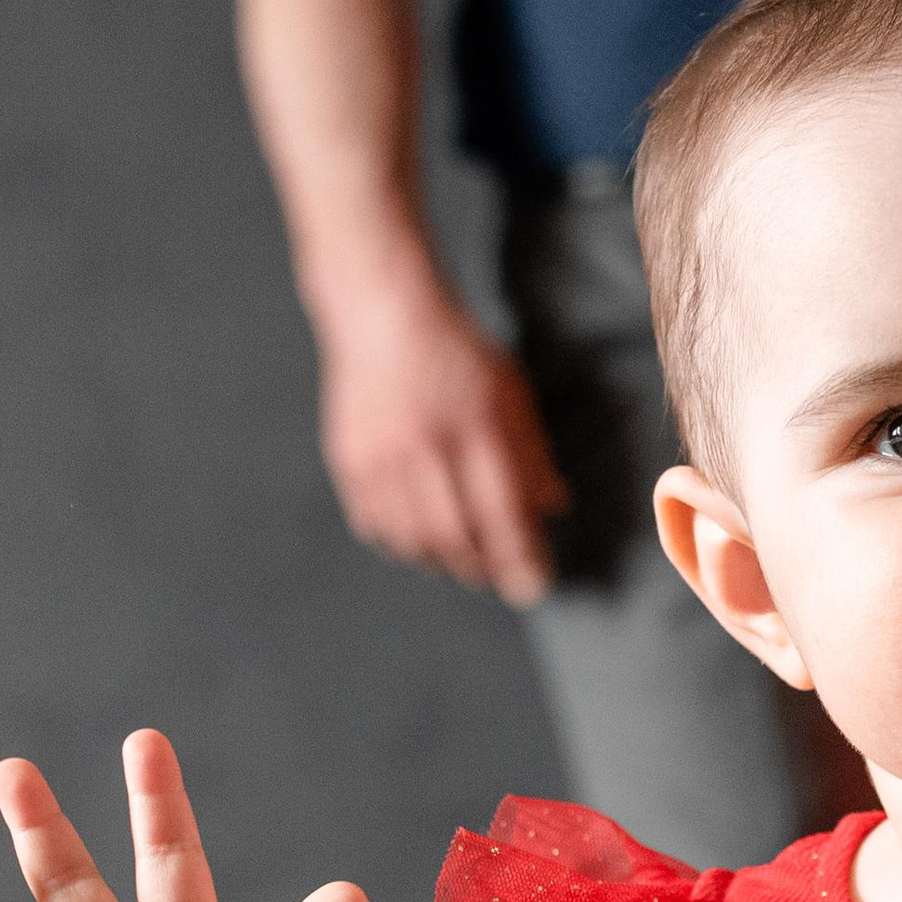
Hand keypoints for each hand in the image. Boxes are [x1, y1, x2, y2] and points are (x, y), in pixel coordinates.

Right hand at [316, 278, 565, 607]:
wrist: (383, 317)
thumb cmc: (457, 355)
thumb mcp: (511, 393)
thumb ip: (532, 452)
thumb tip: (552, 508)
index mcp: (474, 427)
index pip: (502, 512)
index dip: (520, 558)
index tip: (535, 585)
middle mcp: (424, 446)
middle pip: (455, 536)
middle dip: (483, 569)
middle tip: (503, 581)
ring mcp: (380, 457)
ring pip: (413, 539)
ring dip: (443, 564)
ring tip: (465, 566)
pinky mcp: (349, 462)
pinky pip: (376, 526)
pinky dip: (403, 545)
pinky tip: (422, 543)